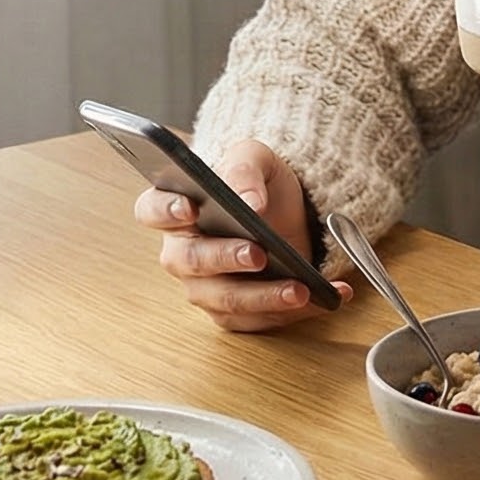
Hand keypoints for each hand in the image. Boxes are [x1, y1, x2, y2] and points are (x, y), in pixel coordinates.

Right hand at [130, 137, 352, 331]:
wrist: (286, 212)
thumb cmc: (257, 184)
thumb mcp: (256, 158)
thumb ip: (245, 169)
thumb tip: (248, 202)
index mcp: (176, 207)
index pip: (152, 209)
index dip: (165, 210)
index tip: (190, 207)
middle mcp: (183, 252)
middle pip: (190, 262)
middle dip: (224, 259)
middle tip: (258, 253)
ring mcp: (206, 287)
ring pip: (225, 300)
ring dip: (264, 297)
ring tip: (302, 288)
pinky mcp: (234, 312)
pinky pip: (257, 320)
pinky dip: (294, 312)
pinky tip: (327, 297)